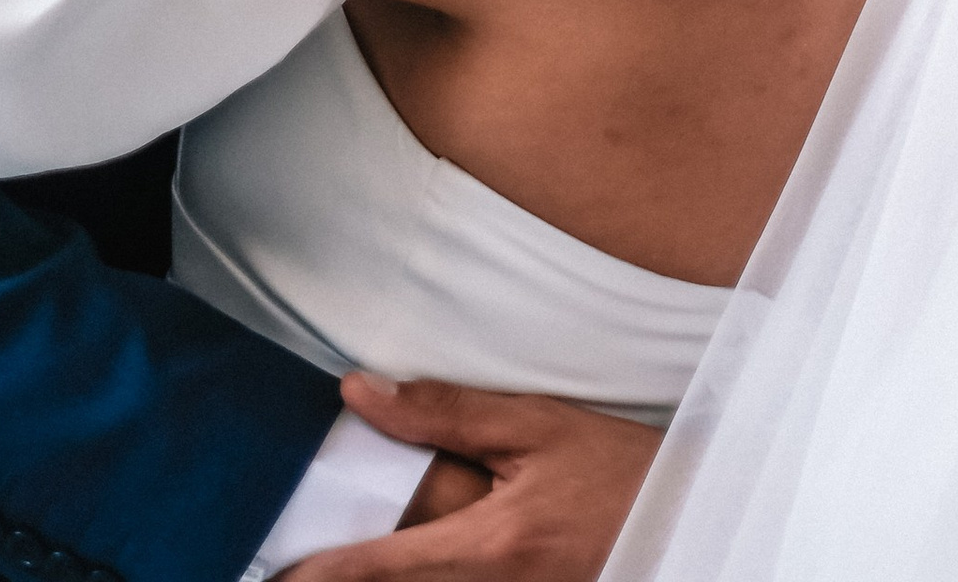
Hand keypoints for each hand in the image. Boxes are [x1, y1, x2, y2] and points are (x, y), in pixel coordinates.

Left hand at [284, 376, 662, 579]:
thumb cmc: (615, 469)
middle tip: (293, 566)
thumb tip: (361, 393)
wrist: (684, 516)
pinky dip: (423, 578)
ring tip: (342, 557)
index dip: (318, 574)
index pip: (381, 567)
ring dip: (386, 575)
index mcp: (491, 547)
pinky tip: (412, 561)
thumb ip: (446, 412)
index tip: (273, 574)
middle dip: (345, 578)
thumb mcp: (535, 425)